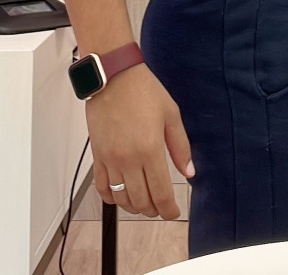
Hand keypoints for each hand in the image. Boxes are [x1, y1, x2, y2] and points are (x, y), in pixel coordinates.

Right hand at [85, 62, 193, 218]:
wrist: (114, 76)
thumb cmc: (143, 90)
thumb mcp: (171, 114)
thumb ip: (181, 147)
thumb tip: (189, 171)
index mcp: (150, 150)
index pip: (161, 194)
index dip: (169, 210)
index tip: (173, 212)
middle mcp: (129, 159)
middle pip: (141, 201)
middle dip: (153, 210)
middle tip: (160, 206)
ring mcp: (111, 159)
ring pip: (121, 198)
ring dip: (134, 206)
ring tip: (143, 202)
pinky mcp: (98, 155)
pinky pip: (101, 187)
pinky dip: (111, 198)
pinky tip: (120, 196)